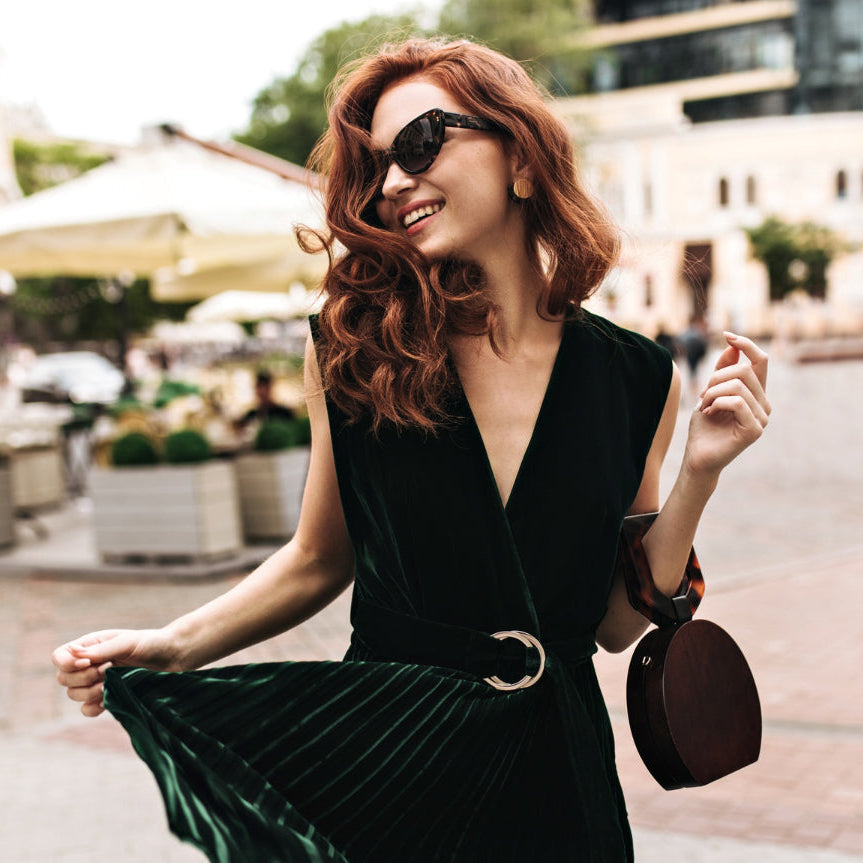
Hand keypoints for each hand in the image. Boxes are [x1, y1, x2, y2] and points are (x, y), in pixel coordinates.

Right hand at [52, 628, 177, 717]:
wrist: (173, 658)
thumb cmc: (152, 644)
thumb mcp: (128, 642)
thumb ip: (102, 650)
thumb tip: (74, 653)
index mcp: (91, 646)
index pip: (60, 657)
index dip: (68, 663)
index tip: (90, 662)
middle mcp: (90, 664)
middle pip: (63, 679)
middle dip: (83, 677)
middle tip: (108, 670)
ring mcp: (97, 682)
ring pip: (73, 695)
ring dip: (90, 692)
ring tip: (112, 682)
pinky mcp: (107, 698)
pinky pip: (86, 710)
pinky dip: (93, 708)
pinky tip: (108, 699)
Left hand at [684, 332, 769, 477]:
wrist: (698, 456)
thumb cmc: (704, 426)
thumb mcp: (710, 392)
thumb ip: (722, 371)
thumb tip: (732, 346)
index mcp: (756, 393)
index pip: (760, 360)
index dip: (745, 345)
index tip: (727, 335)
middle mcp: (764, 404)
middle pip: (744, 370)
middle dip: (716, 378)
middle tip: (702, 395)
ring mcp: (762, 417)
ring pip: (738, 385)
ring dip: (712, 392)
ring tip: (704, 405)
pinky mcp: (755, 430)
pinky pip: (736, 402)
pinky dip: (717, 403)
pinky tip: (709, 413)